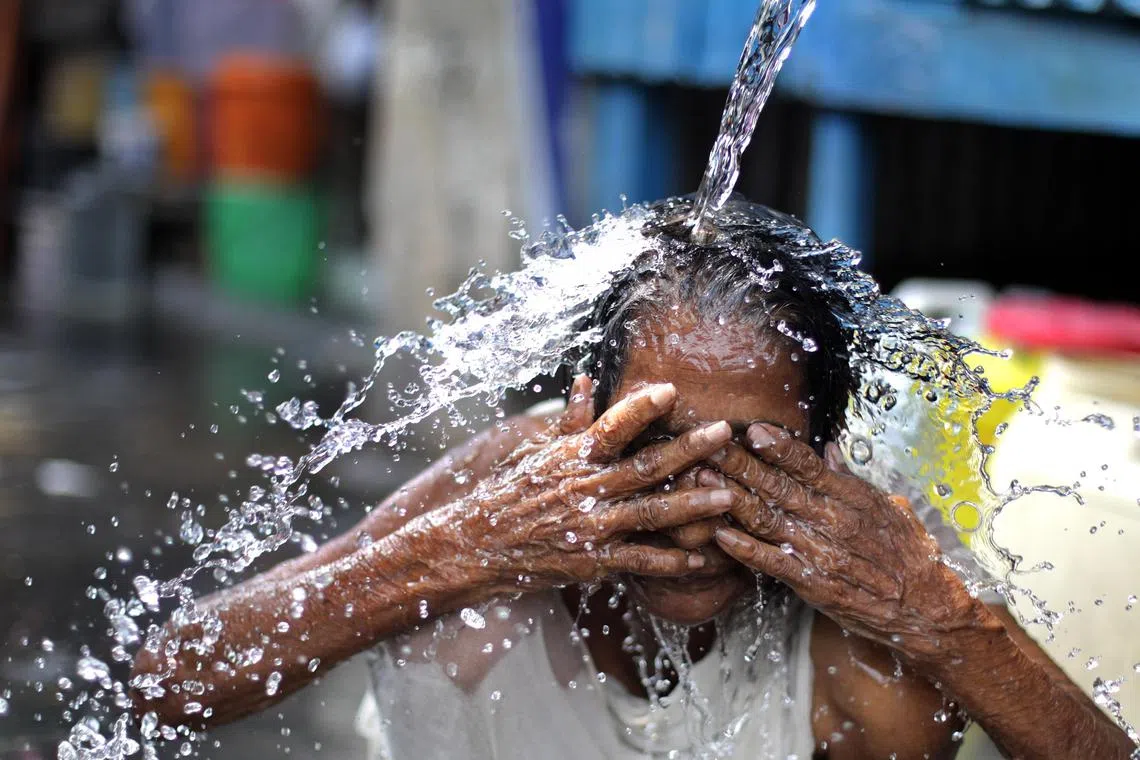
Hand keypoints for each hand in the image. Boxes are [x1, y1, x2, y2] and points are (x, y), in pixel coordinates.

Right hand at [410, 376, 739, 595]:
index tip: (671, 391)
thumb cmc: (510, 492)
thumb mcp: (537, 451)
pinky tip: (700, 557)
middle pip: (647, 465)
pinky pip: (640, 560)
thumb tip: (587, 380)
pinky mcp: (593, 561)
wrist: (478, 544)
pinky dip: (671, 561)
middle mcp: (587, 488)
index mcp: (574, 457)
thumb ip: (571, 419)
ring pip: (653, 513)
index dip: (642, 408)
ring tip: (727, 494)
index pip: (613, 426)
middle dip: (690, 449)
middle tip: (725, 433)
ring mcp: (593, 526)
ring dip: (693, 504)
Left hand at [707, 423, 989, 660]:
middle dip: (739, 464)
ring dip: (730, 498)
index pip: (808, 465)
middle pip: (778, 486)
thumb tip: (829, 450)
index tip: (751, 429)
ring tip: (700, 479)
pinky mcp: (812, 582)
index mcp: (851, 496)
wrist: (926, 607)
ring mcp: (820, 551)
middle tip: (706, 445)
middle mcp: (832, 519)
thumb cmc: (909, 554)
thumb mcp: (889, 506)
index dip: (778, 447)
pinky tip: (719, 535)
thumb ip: (851, 479)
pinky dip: (744, 548)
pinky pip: (771, 561)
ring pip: (767, 519)